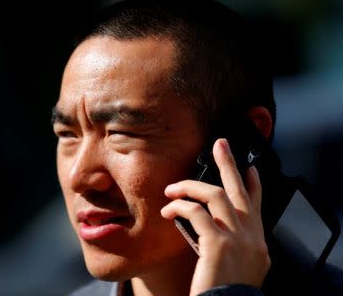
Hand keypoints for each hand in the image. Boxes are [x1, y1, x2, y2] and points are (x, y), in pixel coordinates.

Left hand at [161, 138, 270, 295]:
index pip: (256, 204)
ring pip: (216, 195)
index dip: (253, 183)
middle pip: (239, 190)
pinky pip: (196, 213)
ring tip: (172, 189)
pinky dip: (180, 208)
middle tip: (220, 144)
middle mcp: (251, 237)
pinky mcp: (218, 244)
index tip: (248, 167)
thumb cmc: (227, 291)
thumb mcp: (241, 266)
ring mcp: (237, 239)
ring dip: (190, 187)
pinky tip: (168, 210)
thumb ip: (235, 244)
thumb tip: (215, 225)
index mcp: (257, 241)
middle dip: (229, 163)